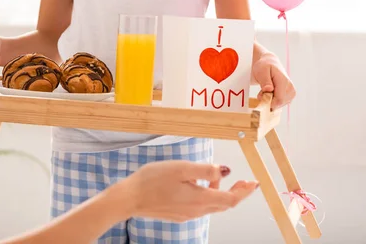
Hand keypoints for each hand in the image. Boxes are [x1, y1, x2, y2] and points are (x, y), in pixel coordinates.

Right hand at [125, 161, 258, 221]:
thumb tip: (224, 171)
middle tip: (245, 182)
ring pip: (211, 206)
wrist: (130, 198)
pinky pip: (199, 207)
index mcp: (200, 199)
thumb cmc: (152, 180)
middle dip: (237, 193)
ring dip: (219, 193)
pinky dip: (206, 196)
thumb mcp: (181, 168)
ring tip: (215, 177)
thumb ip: (205, 170)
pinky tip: (196, 185)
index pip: (231, 199)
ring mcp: (187, 214)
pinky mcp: (178, 214)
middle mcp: (196, 210)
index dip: (244, 191)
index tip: (253, 183)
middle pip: (224, 204)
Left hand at [252, 53, 295, 109]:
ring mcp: (291, 92)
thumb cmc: (264, 66)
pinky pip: (280, 104)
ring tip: (266, 90)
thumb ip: (265, 81)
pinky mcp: (290, 96)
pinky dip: (274, 100)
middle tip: (262, 90)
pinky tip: (271, 92)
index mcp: (284, 82)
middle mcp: (290, 88)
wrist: (270, 63)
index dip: (268, 102)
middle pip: (278, 104)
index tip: (260, 95)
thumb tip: (269, 89)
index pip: (279, 100)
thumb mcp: (261, 71)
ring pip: (279, 105)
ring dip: (270, 100)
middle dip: (268, 100)